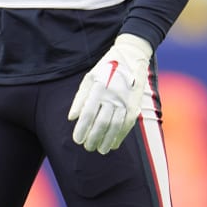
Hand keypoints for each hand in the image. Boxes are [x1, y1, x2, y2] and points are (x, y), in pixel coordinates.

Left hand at [68, 34, 152, 153]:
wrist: (131, 56)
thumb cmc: (106, 68)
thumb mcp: (89, 78)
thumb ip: (80, 99)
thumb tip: (72, 118)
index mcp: (99, 88)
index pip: (88, 114)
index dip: (82, 129)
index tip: (77, 140)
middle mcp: (112, 96)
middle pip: (101, 123)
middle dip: (93, 138)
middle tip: (87, 147)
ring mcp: (125, 101)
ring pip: (115, 127)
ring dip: (106, 141)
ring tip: (100, 150)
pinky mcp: (135, 105)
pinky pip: (127, 125)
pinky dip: (120, 136)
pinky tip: (114, 144)